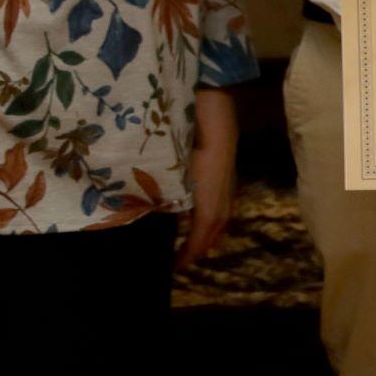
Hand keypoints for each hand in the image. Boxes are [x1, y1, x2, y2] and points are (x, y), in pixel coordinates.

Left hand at [179, 87, 238, 267]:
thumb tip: (148, 211)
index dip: (189, 252)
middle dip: (201, 246)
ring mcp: (228, 181)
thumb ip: (162, 193)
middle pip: (215, 228)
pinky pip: (221, 202)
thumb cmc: (190, 139)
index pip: (201, 233)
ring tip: (193, 240)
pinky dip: (211, 215)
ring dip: (208, 232)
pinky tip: (198, 209)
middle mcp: (222, 194)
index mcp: (208, 198)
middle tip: (184, 259)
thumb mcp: (171, 169)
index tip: (176, 266)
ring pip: (221, 215)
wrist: (214, 109)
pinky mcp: (227, 170)